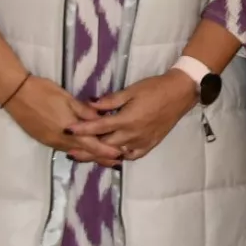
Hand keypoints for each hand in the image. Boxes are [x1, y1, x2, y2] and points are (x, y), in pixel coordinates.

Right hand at [6, 76, 124, 166]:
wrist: (16, 94)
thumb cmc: (44, 92)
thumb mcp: (67, 98)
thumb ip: (85, 111)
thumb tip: (102, 119)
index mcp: (69, 131)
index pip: (93, 146)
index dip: (107, 152)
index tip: (121, 156)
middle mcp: (61, 141)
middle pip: (85, 153)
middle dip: (101, 157)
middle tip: (116, 161)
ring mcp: (51, 142)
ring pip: (74, 152)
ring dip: (89, 154)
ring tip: (103, 157)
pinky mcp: (44, 139)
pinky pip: (64, 148)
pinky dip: (76, 150)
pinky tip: (81, 148)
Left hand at [76, 72, 199, 164]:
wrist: (179, 94)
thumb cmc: (154, 88)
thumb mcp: (131, 90)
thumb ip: (110, 100)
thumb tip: (90, 105)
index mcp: (126, 120)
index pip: (98, 127)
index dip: (81, 129)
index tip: (67, 130)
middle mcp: (132, 135)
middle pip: (104, 145)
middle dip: (86, 147)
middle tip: (71, 148)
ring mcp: (141, 142)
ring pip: (116, 153)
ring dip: (100, 155)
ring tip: (86, 155)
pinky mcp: (150, 145)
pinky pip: (131, 156)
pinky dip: (120, 157)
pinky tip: (112, 156)